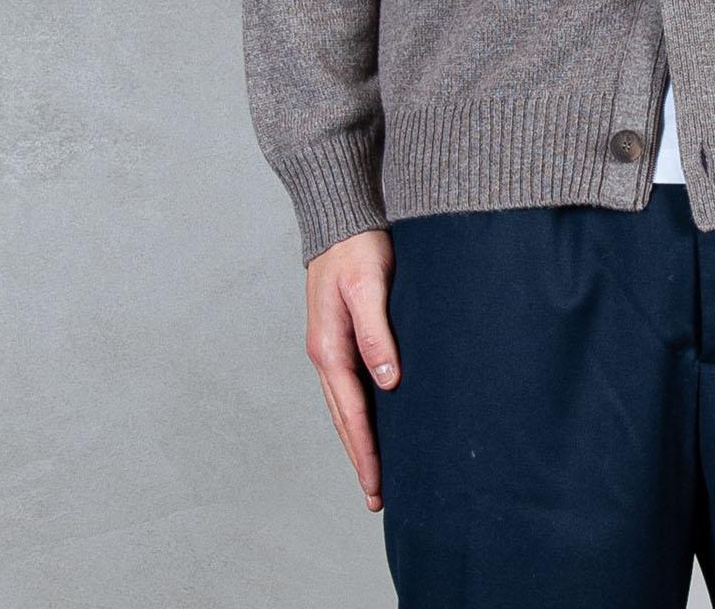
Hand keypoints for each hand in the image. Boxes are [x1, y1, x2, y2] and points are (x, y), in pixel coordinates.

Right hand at [304, 227, 401, 512]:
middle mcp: (326, 353)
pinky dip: (361, 412)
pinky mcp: (342, 335)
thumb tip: (388, 382)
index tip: (378, 486)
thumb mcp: (368, 285)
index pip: (350, 413)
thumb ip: (377, 333)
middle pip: (344, 418)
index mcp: (329, 348)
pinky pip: (351, 386)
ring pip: (345, 405)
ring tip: (377, 473)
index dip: (365, 451)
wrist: (341, 216)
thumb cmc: (357, 246)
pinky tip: (376, 422)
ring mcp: (331, 346)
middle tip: (377, 499)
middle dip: (360, 458)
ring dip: (360, 439)